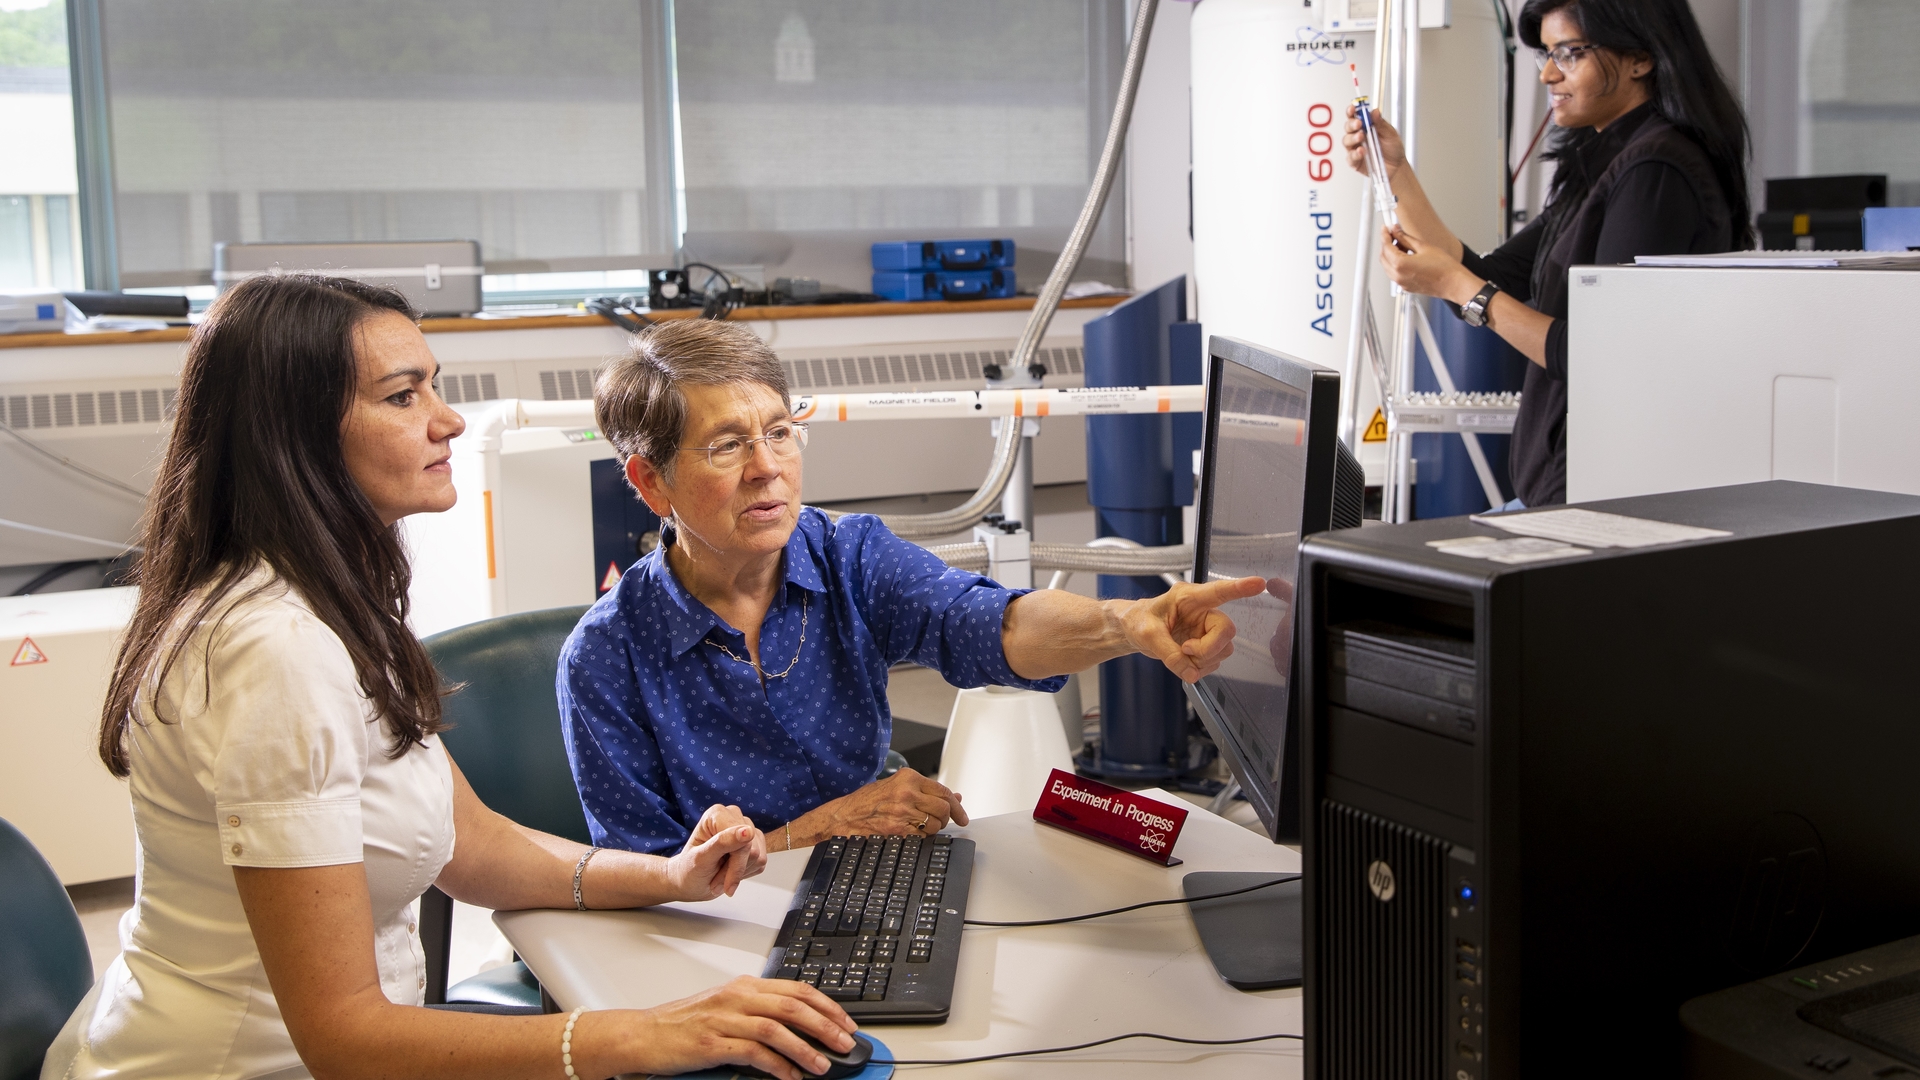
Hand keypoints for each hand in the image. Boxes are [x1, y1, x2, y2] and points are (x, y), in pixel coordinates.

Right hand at [624, 975, 857, 1079]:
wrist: (643, 1034)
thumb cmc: (683, 1024)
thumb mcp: (725, 1008)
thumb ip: (758, 1012)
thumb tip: (799, 1027)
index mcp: (743, 986)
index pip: (796, 989)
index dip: (826, 1005)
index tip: (846, 1022)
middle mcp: (736, 998)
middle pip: (793, 1006)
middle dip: (825, 1025)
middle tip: (845, 1043)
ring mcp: (724, 1020)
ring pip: (777, 1029)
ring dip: (805, 1049)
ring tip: (822, 1065)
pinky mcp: (711, 1044)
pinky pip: (753, 1053)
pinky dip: (777, 1066)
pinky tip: (790, 1076)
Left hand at [667, 805, 766, 898]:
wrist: (691, 882)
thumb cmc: (689, 870)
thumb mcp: (701, 858)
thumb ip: (723, 842)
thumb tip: (747, 831)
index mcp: (717, 814)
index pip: (741, 837)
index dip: (735, 863)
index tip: (724, 881)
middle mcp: (734, 817)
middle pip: (751, 848)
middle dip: (734, 870)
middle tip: (716, 881)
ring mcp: (746, 830)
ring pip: (758, 856)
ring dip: (739, 874)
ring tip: (720, 877)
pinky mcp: (755, 844)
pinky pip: (760, 862)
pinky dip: (745, 874)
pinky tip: (730, 873)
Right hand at [797, 767, 968, 843]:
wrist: (844, 816)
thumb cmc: (868, 801)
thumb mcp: (897, 786)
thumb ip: (926, 791)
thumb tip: (955, 797)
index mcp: (908, 778)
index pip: (944, 791)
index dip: (957, 806)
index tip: (962, 816)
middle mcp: (907, 792)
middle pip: (944, 808)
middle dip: (947, 819)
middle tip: (941, 823)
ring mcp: (903, 811)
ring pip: (935, 824)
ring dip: (933, 829)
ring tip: (922, 827)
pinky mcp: (898, 829)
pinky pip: (923, 837)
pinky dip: (923, 838)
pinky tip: (913, 834)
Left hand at [1122, 576, 1264, 682]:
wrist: (1132, 631)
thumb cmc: (1138, 621)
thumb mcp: (1148, 634)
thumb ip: (1169, 654)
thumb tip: (1190, 673)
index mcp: (1188, 598)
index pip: (1218, 591)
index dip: (1240, 588)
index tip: (1259, 583)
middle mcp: (1203, 612)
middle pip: (1226, 630)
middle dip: (1208, 648)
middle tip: (1186, 651)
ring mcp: (1206, 629)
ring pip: (1224, 649)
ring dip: (1204, 660)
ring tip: (1182, 657)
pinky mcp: (1205, 645)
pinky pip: (1215, 661)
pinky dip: (1201, 668)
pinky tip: (1186, 664)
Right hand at [1344, 103, 1404, 180]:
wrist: (1396, 167)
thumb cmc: (1393, 149)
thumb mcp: (1390, 134)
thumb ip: (1381, 123)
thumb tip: (1375, 111)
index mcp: (1366, 126)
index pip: (1355, 116)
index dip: (1352, 111)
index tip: (1353, 108)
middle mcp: (1358, 136)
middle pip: (1348, 127)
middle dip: (1351, 124)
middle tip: (1359, 124)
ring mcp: (1355, 148)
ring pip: (1346, 141)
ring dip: (1353, 138)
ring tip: (1361, 137)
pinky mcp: (1355, 161)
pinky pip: (1350, 157)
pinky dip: (1355, 154)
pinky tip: (1362, 151)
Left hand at [1379, 225, 1480, 301]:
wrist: (1454, 283)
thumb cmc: (1444, 268)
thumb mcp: (1423, 247)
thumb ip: (1406, 238)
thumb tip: (1397, 231)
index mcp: (1400, 265)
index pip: (1386, 246)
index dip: (1385, 235)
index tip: (1386, 228)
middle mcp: (1397, 276)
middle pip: (1383, 257)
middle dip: (1386, 244)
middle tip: (1393, 234)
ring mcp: (1401, 283)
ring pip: (1387, 266)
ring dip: (1390, 254)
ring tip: (1402, 243)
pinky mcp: (1406, 287)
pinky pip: (1394, 273)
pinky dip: (1395, 263)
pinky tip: (1405, 255)